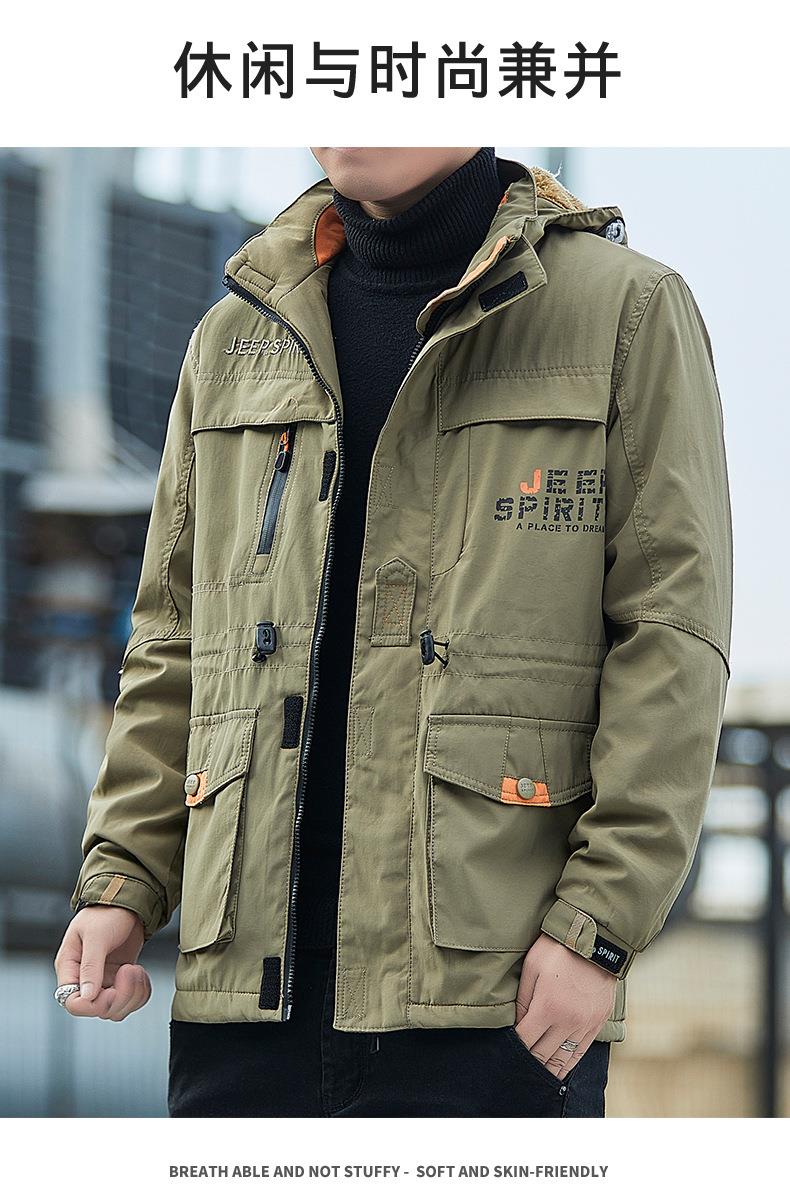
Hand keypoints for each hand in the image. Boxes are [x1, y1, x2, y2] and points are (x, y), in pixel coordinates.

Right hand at [54, 905, 149, 1019]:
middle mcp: (84, 978)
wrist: (128, 903)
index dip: (93, 1005)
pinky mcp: (120, 980)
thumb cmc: (106, 913)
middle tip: (130, 971)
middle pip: (98, 1009)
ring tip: (137, 969)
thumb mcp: (96, 936)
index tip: (112, 991)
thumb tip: (87, 997)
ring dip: (132, 995)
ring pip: (116, 1009)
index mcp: (70, 968)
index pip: (73, 1003)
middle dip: (119, 997)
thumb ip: (91, 966)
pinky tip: (142, 973)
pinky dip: (140, 993)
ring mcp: (103, 980)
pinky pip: (130, 1001)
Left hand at [513, 932, 615, 1078]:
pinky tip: (561, 1070)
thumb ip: (523, 1000)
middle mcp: (567, 1021)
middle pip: (544, 1054)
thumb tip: (516, 1025)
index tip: (505, 1055)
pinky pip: (582, 1051)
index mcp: (547, 1007)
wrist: (595, 940)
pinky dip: (570, 1063)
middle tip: (517, 1071)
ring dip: (549, 1070)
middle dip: (529, 1064)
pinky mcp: (597, 1022)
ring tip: (537, 1079)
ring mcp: (585, 1024)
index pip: (526, 1040)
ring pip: (564, 1059)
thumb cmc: (558, 949)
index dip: (514, 1050)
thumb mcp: (532, 967)